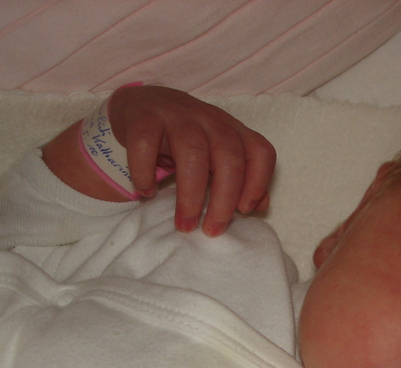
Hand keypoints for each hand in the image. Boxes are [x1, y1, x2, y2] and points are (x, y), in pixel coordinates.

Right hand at [106, 85, 275, 234]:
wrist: (140, 103)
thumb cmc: (184, 138)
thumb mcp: (215, 156)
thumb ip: (240, 179)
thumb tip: (260, 205)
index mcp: (232, 131)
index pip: (260, 151)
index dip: (258, 183)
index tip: (244, 211)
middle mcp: (210, 120)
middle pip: (228, 156)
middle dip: (224, 199)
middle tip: (212, 230)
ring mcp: (177, 116)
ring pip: (193, 151)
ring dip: (191, 194)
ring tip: (184, 223)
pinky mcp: (143, 117)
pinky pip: (146, 143)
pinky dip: (146, 171)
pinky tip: (147, 191)